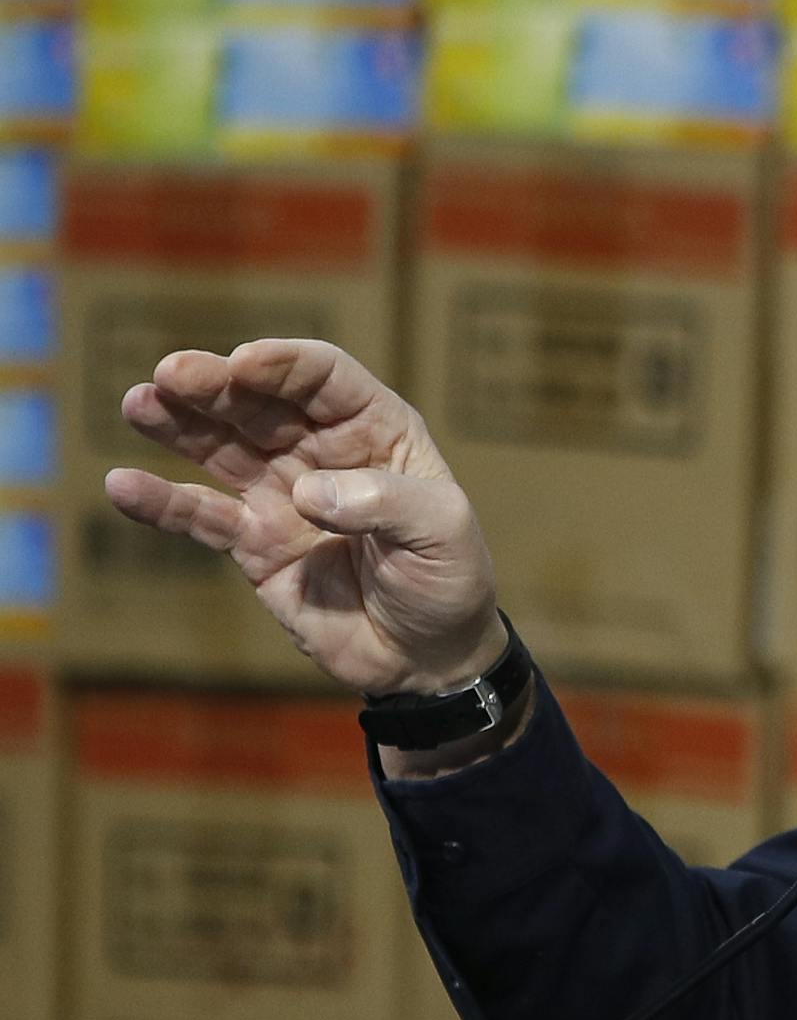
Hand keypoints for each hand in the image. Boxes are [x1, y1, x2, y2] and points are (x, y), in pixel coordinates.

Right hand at [104, 338, 501, 697]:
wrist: (426, 656)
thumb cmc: (449, 579)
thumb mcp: (443, 532)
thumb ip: (384, 504)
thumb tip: (306, 492)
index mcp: (377, 432)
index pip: (326, 381)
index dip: (285, 366)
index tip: (244, 363)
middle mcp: (323, 453)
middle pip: (262, 405)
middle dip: (218, 385)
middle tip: (171, 373)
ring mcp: (282, 496)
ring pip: (222, 448)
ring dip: (180, 424)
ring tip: (139, 402)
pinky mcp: (254, 546)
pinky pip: (202, 517)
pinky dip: (163, 502)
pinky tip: (124, 486)